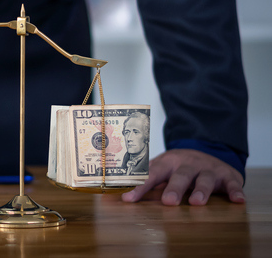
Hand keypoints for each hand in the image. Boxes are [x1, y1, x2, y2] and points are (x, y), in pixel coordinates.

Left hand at [121, 148, 244, 205]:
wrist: (209, 152)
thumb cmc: (178, 167)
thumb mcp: (162, 169)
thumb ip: (145, 180)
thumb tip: (118, 196)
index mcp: (167, 164)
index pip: (151, 175)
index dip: (140, 187)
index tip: (128, 200)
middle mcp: (187, 165)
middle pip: (179, 176)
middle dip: (174, 188)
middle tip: (168, 202)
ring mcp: (207, 169)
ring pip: (204, 179)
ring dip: (201, 190)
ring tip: (196, 203)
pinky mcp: (226, 176)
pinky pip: (232, 184)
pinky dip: (235, 191)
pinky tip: (237, 200)